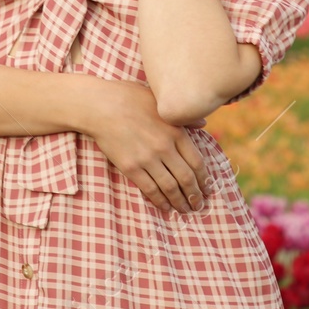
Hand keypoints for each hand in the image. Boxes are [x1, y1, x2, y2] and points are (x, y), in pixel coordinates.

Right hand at [86, 80, 209, 214]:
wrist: (100, 105)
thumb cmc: (131, 98)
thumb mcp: (162, 102)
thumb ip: (183, 117)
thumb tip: (203, 123)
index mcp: (176, 131)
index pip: (197, 162)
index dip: (204, 179)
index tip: (208, 188)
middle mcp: (164, 147)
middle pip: (186, 178)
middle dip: (195, 195)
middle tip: (199, 205)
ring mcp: (147, 159)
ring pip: (170, 187)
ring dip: (180, 201)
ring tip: (185, 210)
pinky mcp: (131, 167)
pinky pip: (149, 189)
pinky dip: (160, 201)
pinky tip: (165, 207)